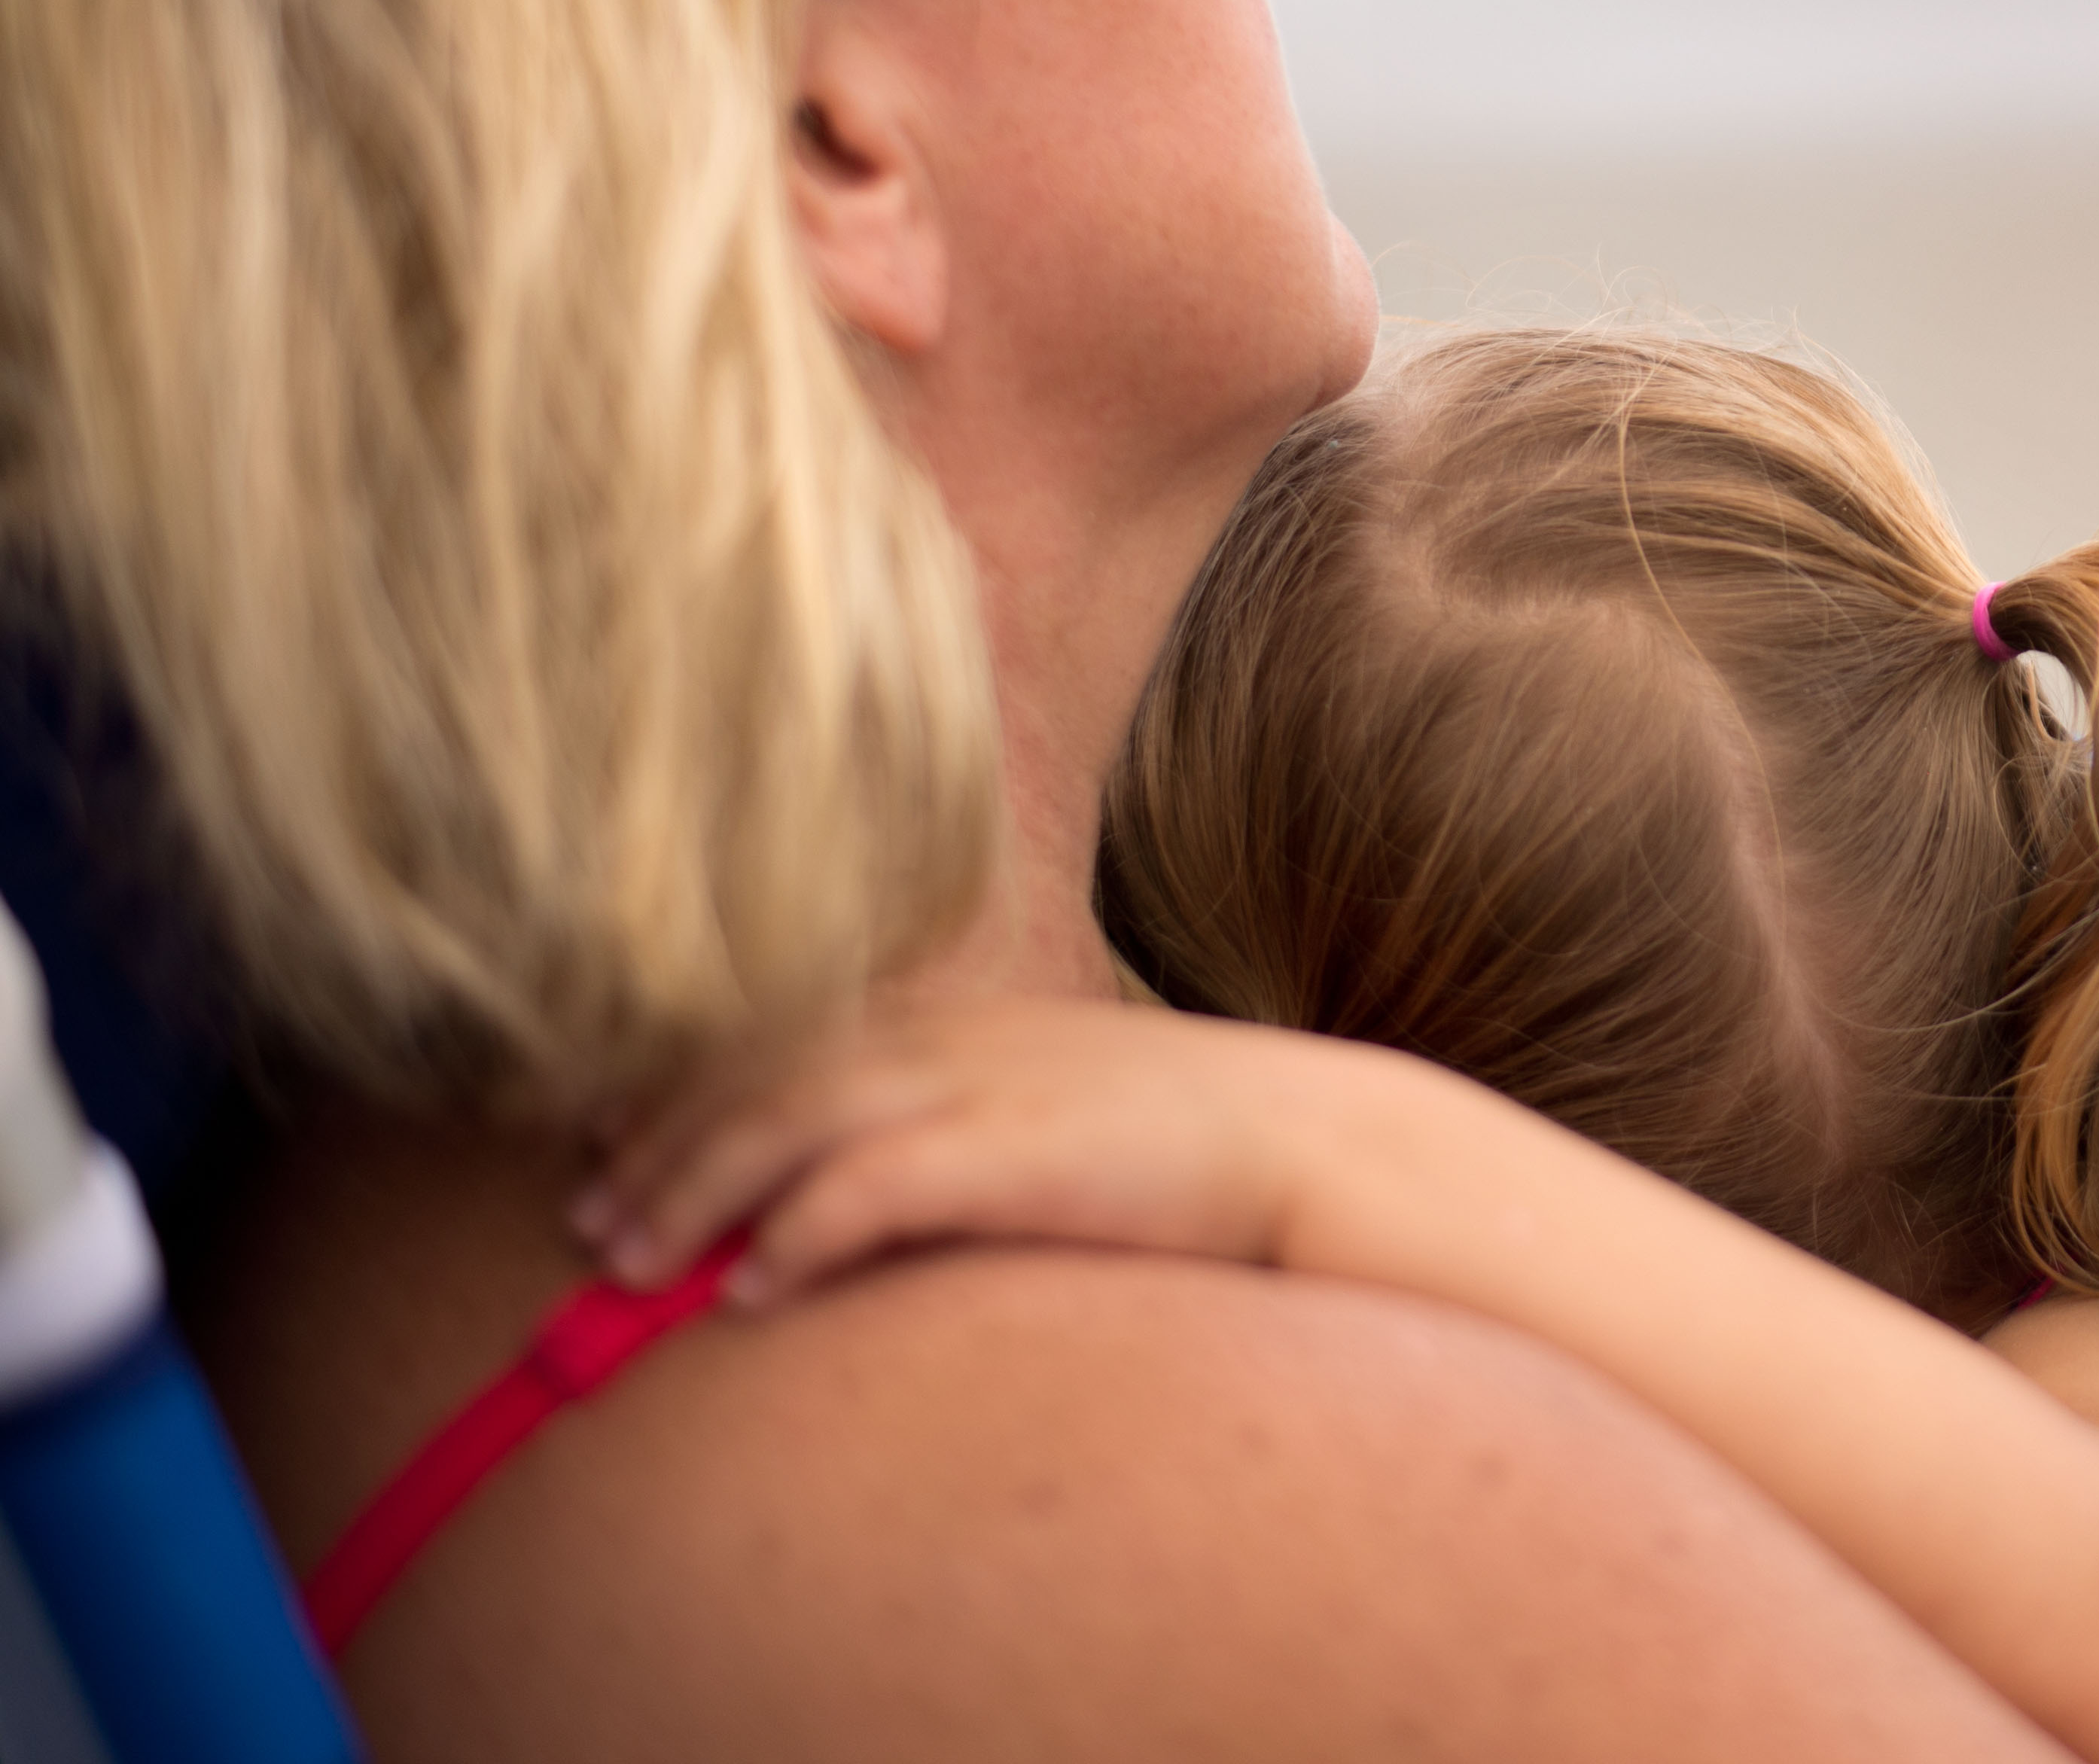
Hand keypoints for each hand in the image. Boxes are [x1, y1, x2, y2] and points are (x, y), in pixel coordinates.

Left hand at [574, 995, 1419, 1305]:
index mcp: (959, 1018)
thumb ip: (964, 1127)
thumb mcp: (1057, 1106)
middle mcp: (949, 1037)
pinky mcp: (1007, 1152)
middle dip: (657, 1144)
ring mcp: (977, 1087)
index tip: (601, 1133)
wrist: (1308, 1143)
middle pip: (758, 1074)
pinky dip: (792, 1233)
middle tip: (582, 1215)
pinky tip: (749, 1288)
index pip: (783, 1035)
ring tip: (626, 1262)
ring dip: (691, 1191)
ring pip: (784, 1123)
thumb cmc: (1186, 1145)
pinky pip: (865, 1189)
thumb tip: (873, 1195)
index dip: (681, 1082)